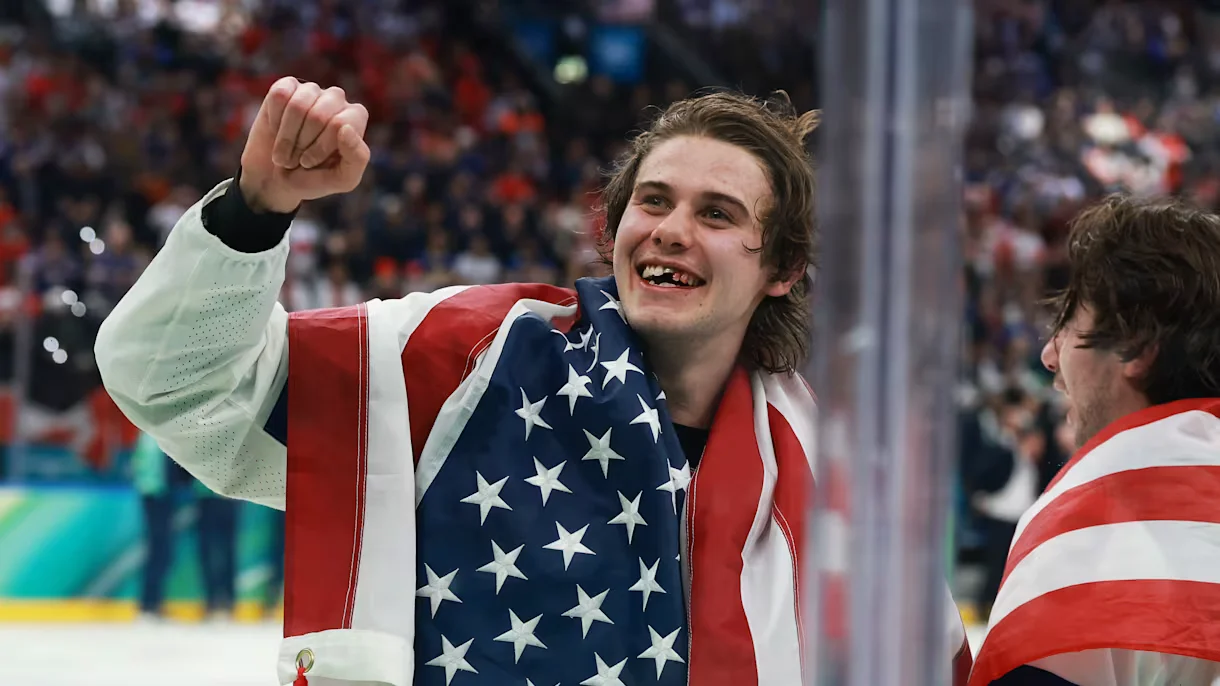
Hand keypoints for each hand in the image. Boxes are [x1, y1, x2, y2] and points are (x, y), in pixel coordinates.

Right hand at [238, 77, 370, 212]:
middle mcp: (336, 99)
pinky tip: (276, 129)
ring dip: (286, 136)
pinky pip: (280, 96)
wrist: (274, 178)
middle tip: (295, 160)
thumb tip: (345, 126)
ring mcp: (312, 91)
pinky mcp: (286, 86)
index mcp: (355, 118)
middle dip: (302, 144)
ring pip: (297, 105)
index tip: (310, 163)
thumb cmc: (314, 179)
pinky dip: (274, 119)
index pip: (339, 124)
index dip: (320, 148)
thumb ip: (356, 158)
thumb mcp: (342, 179)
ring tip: (285, 151)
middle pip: (318, 115)